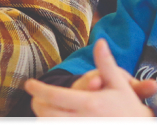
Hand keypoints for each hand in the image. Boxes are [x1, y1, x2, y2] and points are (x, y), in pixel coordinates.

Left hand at [24, 39, 154, 116]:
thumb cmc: (128, 107)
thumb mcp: (119, 83)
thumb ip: (106, 63)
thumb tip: (100, 41)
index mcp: (90, 103)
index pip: (54, 96)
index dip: (38, 89)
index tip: (28, 84)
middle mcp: (83, 119)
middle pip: (46, 113)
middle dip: (37, 103)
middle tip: (34, 96)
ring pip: (49, 124)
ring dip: (42, 116)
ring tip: (41, 106)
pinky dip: (50, 123)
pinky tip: (52, 117)